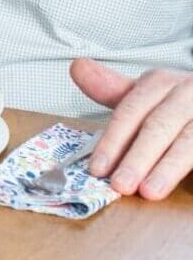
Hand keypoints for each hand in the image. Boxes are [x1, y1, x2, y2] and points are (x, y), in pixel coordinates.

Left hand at [70, 57, 192, 199]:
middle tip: (119, 185)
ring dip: (168, 168)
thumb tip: (77, 67)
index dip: (113, 140)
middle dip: (137, 157)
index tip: (97, 168)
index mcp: (161, 82)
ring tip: (148, 191)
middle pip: (158, 126)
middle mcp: (186, 92)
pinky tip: (190, 188)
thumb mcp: (148, 95)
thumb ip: (114, 90)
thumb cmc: (178, 104)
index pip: (131, 110)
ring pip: (188, 141)